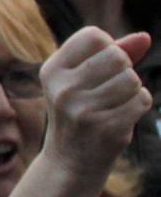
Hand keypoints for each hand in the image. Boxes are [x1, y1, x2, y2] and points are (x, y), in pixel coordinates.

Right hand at [39, 26, 152, 181]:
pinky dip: (138, 106)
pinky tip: (121, 117)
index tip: (99, 66)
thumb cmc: (81, 109)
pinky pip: (142, 100)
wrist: (70, 159)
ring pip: (131, 79)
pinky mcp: (104, 128)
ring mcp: (82, 110)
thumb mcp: (85, 78)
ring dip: (132, 90)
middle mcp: (62, 89)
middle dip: (123, 69)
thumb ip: (114, 52)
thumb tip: (144, 37)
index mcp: (51, 71)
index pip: (93, 36)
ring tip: (114, 104)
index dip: (107, 47)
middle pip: (117, 56)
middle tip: (108, 88)